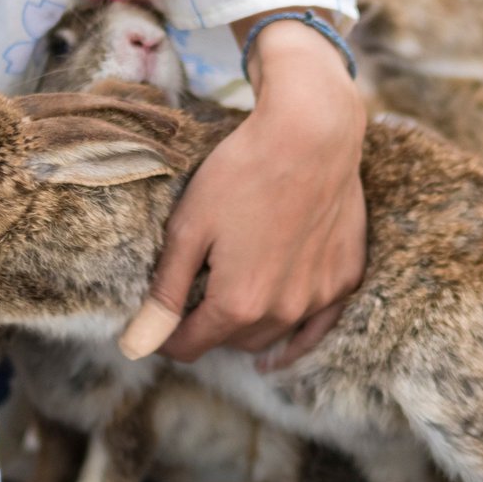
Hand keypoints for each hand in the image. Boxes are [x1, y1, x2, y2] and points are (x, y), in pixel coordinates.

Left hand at [131, 17, 367, 366]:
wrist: (312, 134)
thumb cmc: (243, 172)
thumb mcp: (189, 228)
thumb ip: (165, 293)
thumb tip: (135, 347)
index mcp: (239, 303)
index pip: (190, 345)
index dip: (165, 336)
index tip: (154, 321)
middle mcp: (284, 311)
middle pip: (232, 342)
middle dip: (207, 326)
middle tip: (193, 296)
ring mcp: (320, 297)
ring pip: (273, 333)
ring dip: (249, 325)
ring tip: (233, 301)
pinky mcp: (346, 277)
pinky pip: (318, 325)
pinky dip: (296, 336)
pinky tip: (280, 347)